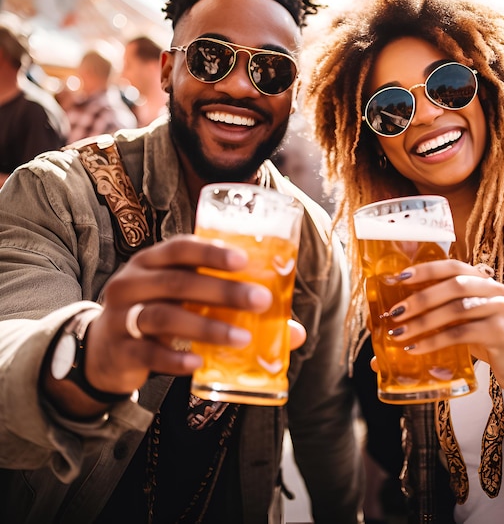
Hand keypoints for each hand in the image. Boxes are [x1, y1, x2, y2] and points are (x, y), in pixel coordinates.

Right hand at [82, 234, 302, 395]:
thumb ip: (229, 307)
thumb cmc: (158, 315)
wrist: (103, 350)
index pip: (180, 247)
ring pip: (164, 316)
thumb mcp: (185, 302)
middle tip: (260, 301)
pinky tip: (200, 363)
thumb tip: (293, 331)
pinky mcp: (119, 349)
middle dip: (223, 291)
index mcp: (152, 262)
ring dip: (207, 327)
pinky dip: (176, 359)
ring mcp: (121, 316)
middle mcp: (133, 282)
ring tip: (243, 338)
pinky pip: (148, 353)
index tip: (244, 260)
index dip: (211, 251)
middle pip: (178, 281)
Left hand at [376, 259, 503, 398]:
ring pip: (456, 309)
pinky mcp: (501, 332)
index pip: (452, 266)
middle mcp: (493, 289)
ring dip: (423, 322)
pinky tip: (416, 348)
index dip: (425, 269)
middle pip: (453, 285)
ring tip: (399, 334)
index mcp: (481, 280)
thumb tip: (395, 322)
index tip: (399, 278)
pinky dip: (435, 340)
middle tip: (394, 313)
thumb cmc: (486, 341)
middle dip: (419, 298)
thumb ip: (437, 316)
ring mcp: (500, 309)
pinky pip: (462, 333)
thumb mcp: (461, 323)